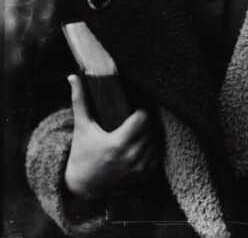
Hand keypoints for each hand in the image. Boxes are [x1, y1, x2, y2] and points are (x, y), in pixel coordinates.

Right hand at [63, 76, 159, 199]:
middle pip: (151, 129)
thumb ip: (80, 101)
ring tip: (140, 131)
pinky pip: (158, 156)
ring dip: (151, 135)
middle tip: (137, 120)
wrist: (83, 186)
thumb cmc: (82, 153)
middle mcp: (131, 156)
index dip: (140, 112)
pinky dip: (153, 149)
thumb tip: (73, 77)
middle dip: (146, 123)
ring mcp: (140, 168)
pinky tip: (143, 144)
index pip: (143, 118)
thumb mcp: (82, 128)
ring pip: (156, 142)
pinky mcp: (144, 176)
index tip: (135, 110)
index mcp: (117, 143)